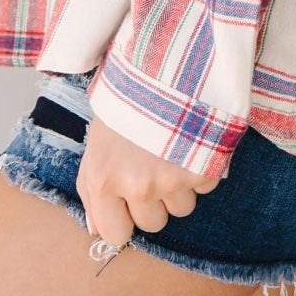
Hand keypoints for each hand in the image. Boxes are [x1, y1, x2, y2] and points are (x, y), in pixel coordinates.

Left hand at [76, 113, 220, 246]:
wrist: (165, 60)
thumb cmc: (126, 100)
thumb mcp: (98, 140)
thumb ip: (91, 188)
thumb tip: (96, 230)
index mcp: (104, 179)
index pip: (116, 235)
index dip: (124, 217)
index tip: (128, 197)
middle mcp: (137, 186)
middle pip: (154, 223)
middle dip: (155, 200)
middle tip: (152, 164)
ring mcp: (172, 180)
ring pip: (182, 207)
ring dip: (180, 186)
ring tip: (172, 149)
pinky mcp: (203, 169)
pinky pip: (204, 188)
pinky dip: (201, 168)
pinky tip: (191, 141)